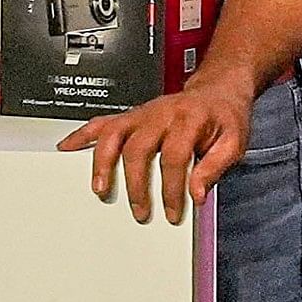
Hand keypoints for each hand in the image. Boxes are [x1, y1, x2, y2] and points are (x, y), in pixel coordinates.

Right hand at [61, 77, 253, 223]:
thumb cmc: (223, 118)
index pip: (174, 157)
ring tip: (99, 187)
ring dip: (103, 162)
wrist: (217, 91)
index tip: (172, 211)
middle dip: (137, 184)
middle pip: (139, 149)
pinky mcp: (131, 115)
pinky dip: (82, 135)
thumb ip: (215, 167)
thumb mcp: (234, 142)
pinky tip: (68, 147)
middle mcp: (161, 115)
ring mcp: (142, 114)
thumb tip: (196, 192)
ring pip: (114, 135)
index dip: (172, 189)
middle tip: (140, 210)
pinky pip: (102, 122)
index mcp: (189, 120)